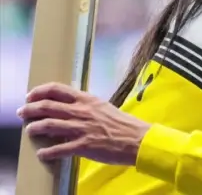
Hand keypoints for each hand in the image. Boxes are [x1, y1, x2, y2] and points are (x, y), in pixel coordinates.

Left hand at [17, 83, 149, 165]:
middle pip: (48, 106)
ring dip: (35, 127)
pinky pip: (59, 149)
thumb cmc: (124, 124)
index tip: (31, 96)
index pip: (58, 89)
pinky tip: (42, 153)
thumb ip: (87, 107)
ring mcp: (82, 129)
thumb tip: (71, 108)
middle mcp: (82, 112)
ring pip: (49, 125)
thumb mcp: (104, 108)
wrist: (138, 139)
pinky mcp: (84, 146)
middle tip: (22, 112)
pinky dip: (47, 152)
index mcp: (88, 100)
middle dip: (31, 109)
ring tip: (29, 130)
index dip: (40, 91)